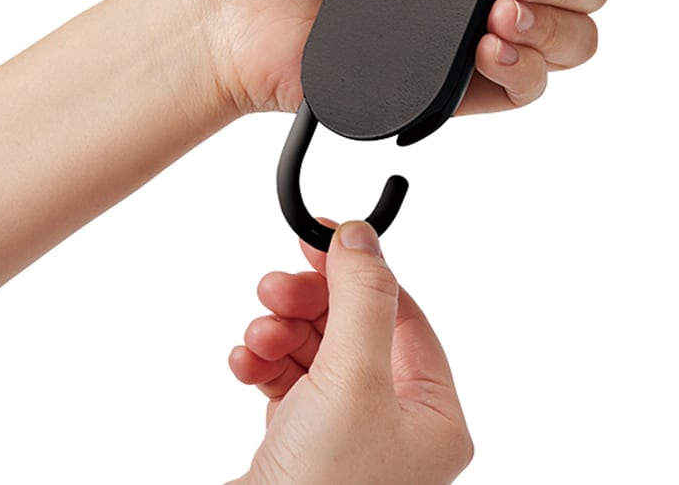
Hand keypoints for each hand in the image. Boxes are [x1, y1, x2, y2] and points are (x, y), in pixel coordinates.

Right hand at [227, 222, 472, 484]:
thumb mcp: (351, 379)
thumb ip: (361, 296)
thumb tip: (361, 234)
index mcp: (432, 415)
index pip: (403, 315)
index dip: (361, 269)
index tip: (321, 233)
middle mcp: (395, 426)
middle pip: (354, 327)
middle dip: (311, 301)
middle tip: (277, 285)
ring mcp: (346, 436)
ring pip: (317, 350)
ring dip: (282, 330)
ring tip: (259, 333)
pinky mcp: (301, 445)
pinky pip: (287, 380)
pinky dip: (264, 361)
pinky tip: (246, 362)